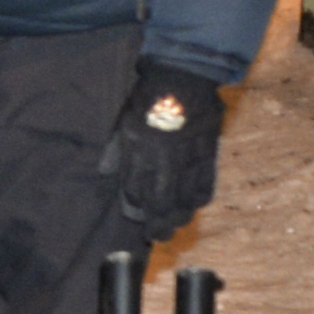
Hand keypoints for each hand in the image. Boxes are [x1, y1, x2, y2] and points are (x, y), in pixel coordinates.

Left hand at [105, 61, 225, 240]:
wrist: (182, 77)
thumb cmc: (147, 99)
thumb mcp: (123, 122)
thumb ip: (116, 150)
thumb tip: (105, 173)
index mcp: (138, 149)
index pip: (135, 188)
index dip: (135, 207)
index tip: (136, 217)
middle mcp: (163, 158)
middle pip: (161, 200)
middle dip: (159, 222)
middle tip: (157, 236)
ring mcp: (188, 156)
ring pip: (185, 197)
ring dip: (181, 215)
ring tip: (176, 226)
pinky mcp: (208, 151)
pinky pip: (207, 181)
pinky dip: (201, 196)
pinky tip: (196, 204)